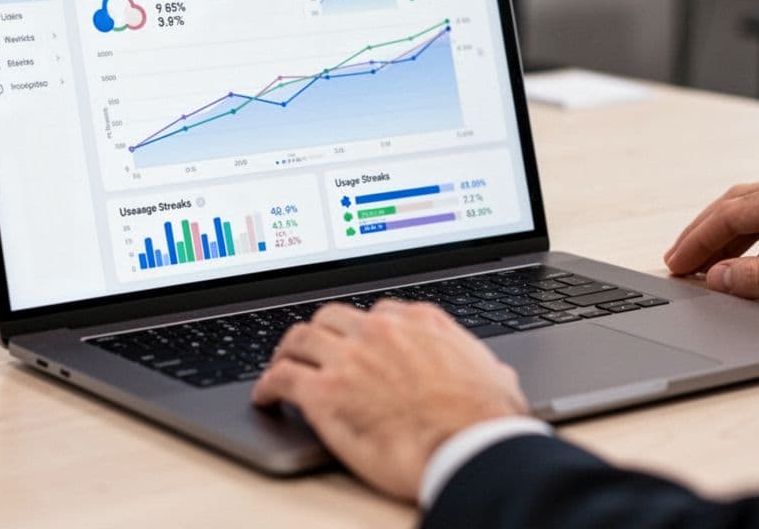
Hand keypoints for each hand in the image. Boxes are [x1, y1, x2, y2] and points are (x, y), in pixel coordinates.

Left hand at [251, 300, 526, 501]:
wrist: (471, 446)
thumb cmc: (486, 419)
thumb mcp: (494, 375)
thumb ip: (482, 364)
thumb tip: (494, 373)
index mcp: (419, 321)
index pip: (378, 312)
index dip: (361, 329)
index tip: (356, 340)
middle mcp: (380, 330)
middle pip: (332, 317)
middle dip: (321, 333)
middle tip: (313, 350)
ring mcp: (349, 357)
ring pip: (299, 339)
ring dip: (287, 353)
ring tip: (280, 365)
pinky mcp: (324, 392)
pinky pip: (281, 378)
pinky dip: (267, 385)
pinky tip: (265, 396)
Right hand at [663, 175, 758, 315]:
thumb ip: (755, 278)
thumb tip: (717, 276)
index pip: (729, 214)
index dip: (696, 239)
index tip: (677, 260)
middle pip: (740, 205)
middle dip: (707, 233)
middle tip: (682, 258)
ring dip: (733, 238)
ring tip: (712, 265)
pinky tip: (757, 265)